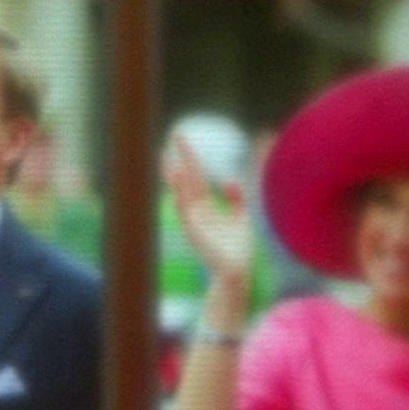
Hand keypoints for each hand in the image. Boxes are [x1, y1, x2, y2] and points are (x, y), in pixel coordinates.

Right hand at [165, 136, 252, 282]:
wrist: (236, 271)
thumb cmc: (238, 249)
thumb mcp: (242, 218)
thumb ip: (236, 199)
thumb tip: (228, 179)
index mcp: (206, 207)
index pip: (196, 178)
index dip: (191, 159)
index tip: (182, 141)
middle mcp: (196, 211)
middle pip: (187, 180)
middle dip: (181, 159)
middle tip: (171, 138)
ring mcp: (193, 221)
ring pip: (182, 192)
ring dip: (175, 175)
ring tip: (166, 158)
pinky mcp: (194, 231)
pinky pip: (185, 208)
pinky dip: (180, 194)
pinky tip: (177, 180)